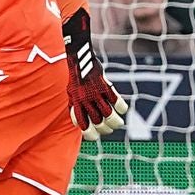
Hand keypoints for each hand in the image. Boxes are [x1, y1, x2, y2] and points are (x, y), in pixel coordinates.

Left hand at [62, 8, 128, 140]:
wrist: (79, 58)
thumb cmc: (76, 77)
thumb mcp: (71, 92)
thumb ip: (76, 106)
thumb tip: (78, 123)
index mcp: (76, 103)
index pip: (83, 125)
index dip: (90, 134)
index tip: (95, 136)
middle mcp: (85, 100)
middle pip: (98, 122)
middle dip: (105, 129)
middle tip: (109, 129)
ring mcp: (95, 93)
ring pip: (108, 114)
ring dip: (115, 122)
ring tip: (119, 123)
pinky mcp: (104, 85)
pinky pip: (115, 100)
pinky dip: (121, 107)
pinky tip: (123, 109)